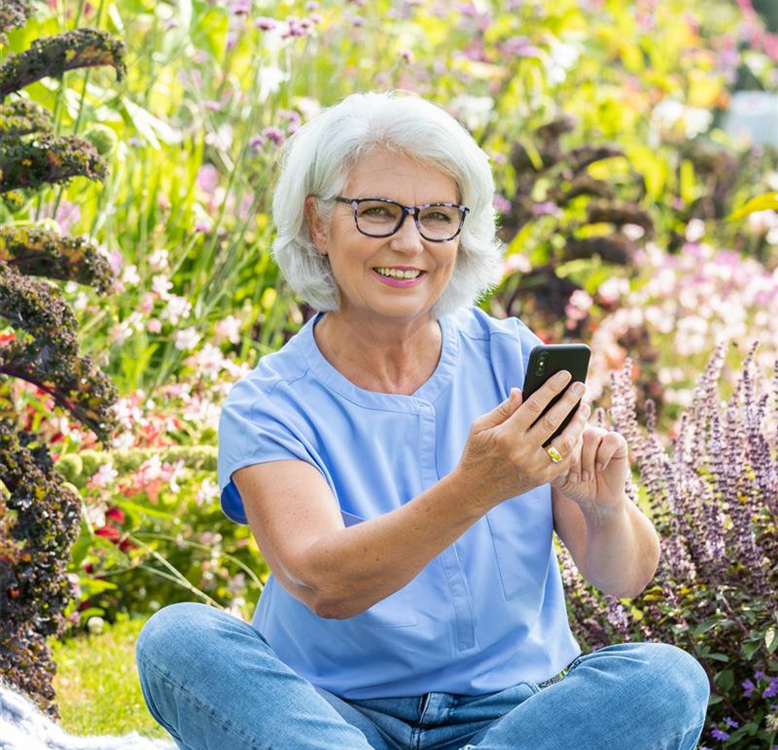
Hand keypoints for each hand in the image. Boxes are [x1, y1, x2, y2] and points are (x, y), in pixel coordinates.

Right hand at [455, 370, 591, 510]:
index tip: (564, 375)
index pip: (534, 405)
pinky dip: (574, 447)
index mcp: (506, 434)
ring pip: (564, 443)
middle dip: (569, 401)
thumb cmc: (476, 453)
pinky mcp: (540, 480)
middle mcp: (521, 451)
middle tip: (581, 386)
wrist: (474, 489)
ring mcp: (533, 467)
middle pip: (553, 421)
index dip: (551, 388)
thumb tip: (520, 391)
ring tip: (584, 409)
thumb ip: (503, 409)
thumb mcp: (480, 426)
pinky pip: (564, 462)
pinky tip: (578, 433)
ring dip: (577, 424)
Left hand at [550, 425, 628, 509]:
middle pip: (574, 432)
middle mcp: (582, 429)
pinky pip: (611, 440)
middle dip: (573, 459)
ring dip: (587, 460)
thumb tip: (547, 451)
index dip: (560, 453)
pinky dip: (603, 456)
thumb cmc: (573, 484)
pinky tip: (600, 468)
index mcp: (566, 433)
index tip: (562, 475)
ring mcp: (600, 434)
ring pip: (591, 435)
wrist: (595, 499)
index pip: (559, 430)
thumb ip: (550, 461)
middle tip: (574, 479)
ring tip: (586, 477)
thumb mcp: (557, 475)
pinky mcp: (618, 441)